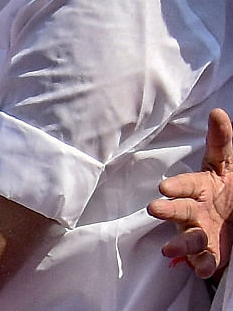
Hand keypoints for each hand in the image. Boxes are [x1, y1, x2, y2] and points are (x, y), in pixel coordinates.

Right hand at [148, 108, 232, 278]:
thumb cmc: (226, 189)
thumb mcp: (227, 165)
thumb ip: (221, 141)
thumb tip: (217, 112)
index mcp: (199, 188)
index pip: (185, 185)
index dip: (176, 187)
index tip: (165, 187)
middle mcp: (194, 210)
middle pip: (178, 210)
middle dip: (167, 210)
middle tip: (155, 209)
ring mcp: (199, 232)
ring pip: (187, 238)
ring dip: (179, 243)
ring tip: (170, 249)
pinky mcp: (207, 253)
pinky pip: (203, 261)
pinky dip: (201, 265)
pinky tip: (202, 268)